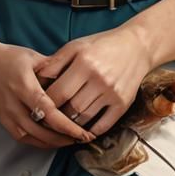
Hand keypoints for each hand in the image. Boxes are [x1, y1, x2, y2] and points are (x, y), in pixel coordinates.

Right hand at [0, 38, 95, 149]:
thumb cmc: (8, 57)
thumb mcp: (33, 57)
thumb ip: (54, 67)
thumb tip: (75, 76)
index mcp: (24, 87)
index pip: (49, 113)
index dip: (67, 126)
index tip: (84, 132)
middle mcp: (15, 105)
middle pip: (42, 131)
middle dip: (65, 139)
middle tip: (84, 139)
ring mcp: (7, 115)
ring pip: (33, 138)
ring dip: (54, 143)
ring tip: (72, 141)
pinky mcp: (4, 121)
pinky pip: (24, 138)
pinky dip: (40, 142)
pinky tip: (53, 141)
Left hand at [37, 28, 153, 136]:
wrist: (137, 46)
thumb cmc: (102, 45)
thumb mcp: (77, 46)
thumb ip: (56, 62)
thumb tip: (37, 79)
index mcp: (84, 62)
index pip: (58, 92)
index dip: (45, 103)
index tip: (38, 108)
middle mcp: (99, 78)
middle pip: (70, 108)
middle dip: (56, 116)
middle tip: (47, 120)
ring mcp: (112, 93)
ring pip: (84, 118)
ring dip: (71, 125)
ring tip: (62, 124)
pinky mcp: (123, 103)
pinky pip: (104, 125)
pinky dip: (91, 131)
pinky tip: (83, 129)